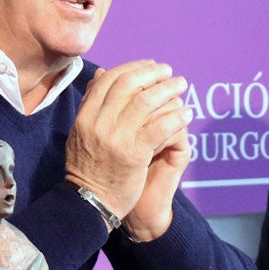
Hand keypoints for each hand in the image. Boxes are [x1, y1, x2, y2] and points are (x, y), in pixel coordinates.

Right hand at [65, 60, 192, 228]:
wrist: (90, 203)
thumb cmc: (89, 168)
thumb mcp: (81, 132)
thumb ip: (91, 104)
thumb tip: (101, 74)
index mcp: (84, 117)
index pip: (109, 80)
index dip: (132, 68)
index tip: (150, 66)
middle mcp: (98, 124)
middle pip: (128, 85)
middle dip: (152, 74)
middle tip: (169, 72)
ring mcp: (116, 139)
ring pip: (146, 102)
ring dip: (168, 90)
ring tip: (182, 86)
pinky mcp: (134, 154)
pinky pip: (159, 128)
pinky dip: (175, 117)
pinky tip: (187, 113)